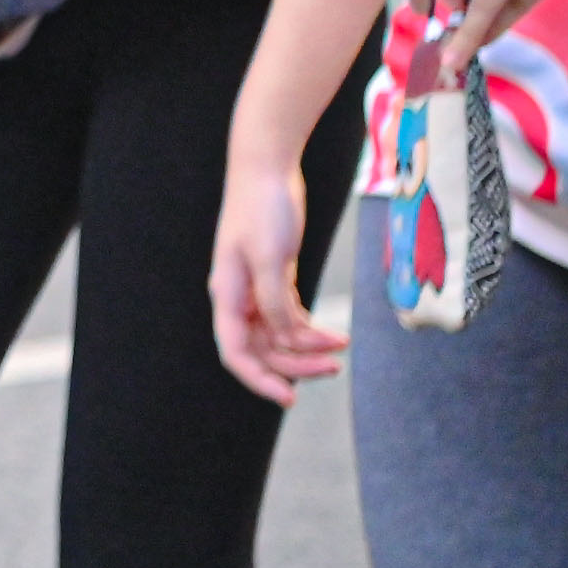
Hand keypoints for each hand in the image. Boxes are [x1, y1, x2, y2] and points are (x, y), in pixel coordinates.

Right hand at [208, 150, 339, 405]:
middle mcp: (238, 297)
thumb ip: (274, 302)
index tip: (288, 399)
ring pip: (278, 335)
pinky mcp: (274, 276)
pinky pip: (288, 316)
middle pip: (262, 349)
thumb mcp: (270, 258)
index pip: (235, 352)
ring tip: (340, 346)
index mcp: (227, 294)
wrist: (266, 168)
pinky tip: (331, 332)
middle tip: (333, 367)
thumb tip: (286, 338)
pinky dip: (309, 328)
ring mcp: (255, 287)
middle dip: (296, 364)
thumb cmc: (263, 209)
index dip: (259, 380)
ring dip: (307, 347)